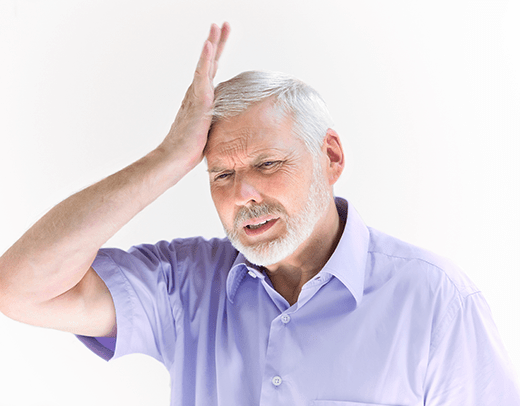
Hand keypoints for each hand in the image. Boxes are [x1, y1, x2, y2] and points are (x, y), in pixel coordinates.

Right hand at [161, 22, 230, 170]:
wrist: (175, 158)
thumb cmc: (190, 150)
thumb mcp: (209, 131)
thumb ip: (216, 122)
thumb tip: (227, 127)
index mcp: (201, 99)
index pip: (211, 73)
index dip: (217, 56)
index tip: (223, 41)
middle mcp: (197, 93)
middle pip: (209, 63)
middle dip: (217, 43)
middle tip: (222, 24)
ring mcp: (196, 95)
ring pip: (205, 64)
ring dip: (212, 44)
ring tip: (217, 26)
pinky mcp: (198, 101)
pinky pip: (202, 75)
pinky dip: (205, 59)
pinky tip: (209, 44)